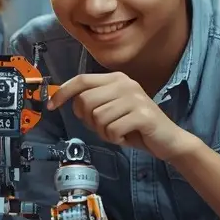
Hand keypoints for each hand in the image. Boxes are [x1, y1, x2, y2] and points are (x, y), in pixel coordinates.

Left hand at [50, 73, 195, 159]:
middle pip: (85, 101)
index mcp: (116, 79)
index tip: (51, 106)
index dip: (63, 92)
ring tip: (118, 132)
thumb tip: (67, 102)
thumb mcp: (111, 110)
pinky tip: (126, 137)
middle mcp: (125, 83)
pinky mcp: (142, 115)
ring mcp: (134, 98)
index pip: (81, 80)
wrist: (168, 140)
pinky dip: (115, 139)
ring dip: (103, 132)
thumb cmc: (135, 126)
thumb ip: (92, 103)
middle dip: (88, 121)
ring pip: (97, 118)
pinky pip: (112, 129)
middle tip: (104, 128)